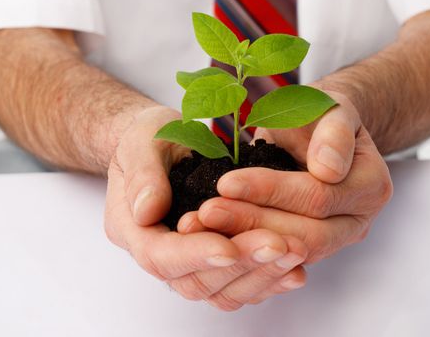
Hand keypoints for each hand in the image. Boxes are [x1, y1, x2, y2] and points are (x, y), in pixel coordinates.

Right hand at [104, 106, 308, 309]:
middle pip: (197, 280)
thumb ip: (142, 175)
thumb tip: (148, 210)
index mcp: (134, 229)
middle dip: (241, 263)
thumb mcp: (140, 143)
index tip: (229, 247)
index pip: (161, 257)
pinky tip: (295, 268)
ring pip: (223, 290)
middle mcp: (161, 254)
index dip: (196, 254)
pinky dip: (268, 279)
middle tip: (278, 245)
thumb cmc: (148, 141)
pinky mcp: (215, 261)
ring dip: (260, 274)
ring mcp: (189, 262)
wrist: (162, 146)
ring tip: (294, 252)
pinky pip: (240, 284)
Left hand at [179, 92, 392, 263]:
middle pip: (306, 233)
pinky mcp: (309, 246)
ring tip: (202, 225)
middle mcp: (357, 221)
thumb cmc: (321, 114)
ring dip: (243, 239)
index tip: (226, 182)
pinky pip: (277, 257)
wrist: (318, 130)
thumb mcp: (332, 107)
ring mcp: (334, 239)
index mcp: (370, 187)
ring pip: (289, 251)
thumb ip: (334, 132)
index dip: (271, 191)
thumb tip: (329, 169)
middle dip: (252, 222)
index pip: (318, 196)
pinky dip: (244, 247)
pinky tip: (212, 237)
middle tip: (206, 211)